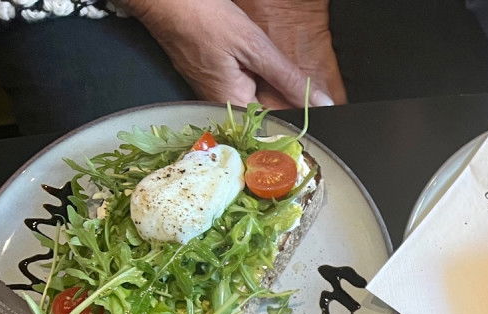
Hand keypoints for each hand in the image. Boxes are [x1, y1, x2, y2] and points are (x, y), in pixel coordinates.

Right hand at [125, 0, 336, 108]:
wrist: (165, 0)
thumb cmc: (202, 18)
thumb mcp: (255, 47)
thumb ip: (289, 79)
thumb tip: (321, 103)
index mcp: (233, 107)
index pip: (279, 126)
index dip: (302, 117)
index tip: (320, 109)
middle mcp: (224, 109)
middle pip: (270, 115)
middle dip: (288, 100)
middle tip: (295, 83)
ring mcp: (218, 96)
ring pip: (260, 101)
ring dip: (274, 88)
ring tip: (267, 68)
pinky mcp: (215, 83)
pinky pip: (246, 89)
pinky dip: (259, 78)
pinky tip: (258, 64)